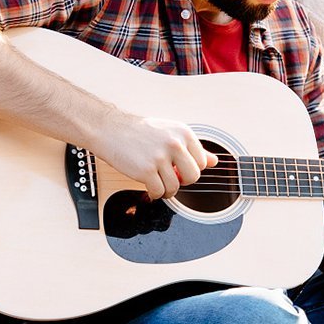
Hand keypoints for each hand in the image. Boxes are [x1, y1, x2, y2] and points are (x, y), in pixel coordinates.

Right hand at [92, 112, 217, 199]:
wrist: (110, 129)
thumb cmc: (138, 131)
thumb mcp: (169, 132)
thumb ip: (192, 147)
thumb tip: (214, 161)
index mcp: (183, 132)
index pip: (202, 162)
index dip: (190, 169)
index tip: (179, 168)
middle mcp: (174, 143)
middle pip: (193, 177)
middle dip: (182, 181)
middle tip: (170, 177)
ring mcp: (160, 157)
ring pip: (175, 187)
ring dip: (166, 190)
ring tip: (157, 182)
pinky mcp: (146, 170)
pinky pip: (159, 192)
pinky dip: (154, 194)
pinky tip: (148, 186)